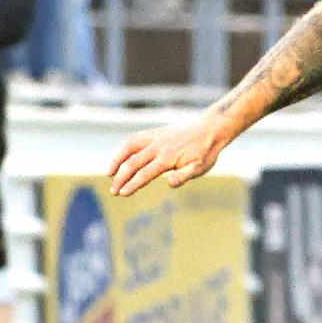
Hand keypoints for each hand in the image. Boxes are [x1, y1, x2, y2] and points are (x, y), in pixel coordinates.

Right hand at [109, 113, 230, 196]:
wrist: (211, 128)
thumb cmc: (206, 152)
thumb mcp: (200, 168)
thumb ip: (183, 176)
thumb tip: (168, 182)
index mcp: (167, 158)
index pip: (144, 174)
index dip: (132, 185)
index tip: (122, 194)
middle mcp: (158, 146)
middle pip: (133, 163)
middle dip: (121, 178)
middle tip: (114, 191)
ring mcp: (156, 137)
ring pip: (129, 146)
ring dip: (117, 159)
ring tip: (110, 173)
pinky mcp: (156, 132)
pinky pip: (135, 138)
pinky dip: (124, 148)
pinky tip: (121, 156)